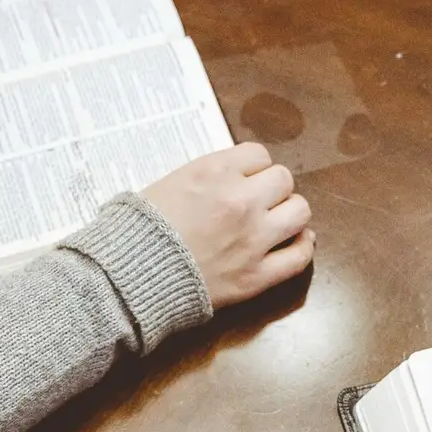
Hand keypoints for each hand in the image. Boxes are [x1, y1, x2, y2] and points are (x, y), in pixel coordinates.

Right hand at [143, 144, 314, 308]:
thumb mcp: (167, 184)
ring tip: (278, 221)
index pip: (258, 155)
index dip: (253, 167)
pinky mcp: (257, 275)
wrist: (129, 276)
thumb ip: (205, 177)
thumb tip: (228, 177)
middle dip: (272, 188)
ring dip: (291, 213)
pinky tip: (296, 242)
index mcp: (215, 172)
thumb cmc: (138, 229)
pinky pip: (299, 256)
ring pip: (300, 211)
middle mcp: (241, 200)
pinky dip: (302, 246)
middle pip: (283, 180)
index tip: (245, 179)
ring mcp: (253, 239)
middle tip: (259, 202)